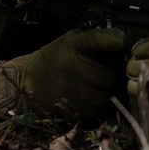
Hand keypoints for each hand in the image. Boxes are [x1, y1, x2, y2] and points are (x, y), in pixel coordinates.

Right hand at [0, 28, 125, 117]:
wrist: (26, 81)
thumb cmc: (54, 59)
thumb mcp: (70, 41)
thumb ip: (95, 39)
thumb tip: (122, 40)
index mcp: (74, 45)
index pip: (98, 38)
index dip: (114, 39)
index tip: (121, 42)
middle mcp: (75, 67)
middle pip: (111, 78)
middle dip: (114, 79)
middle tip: (108, 77)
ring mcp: (74, 89)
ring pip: (107, 97)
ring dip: (108, 94)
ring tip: (101, 89)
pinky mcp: (72, 108)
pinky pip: (98, 111)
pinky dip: (99, 107)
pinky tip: (93, 99)